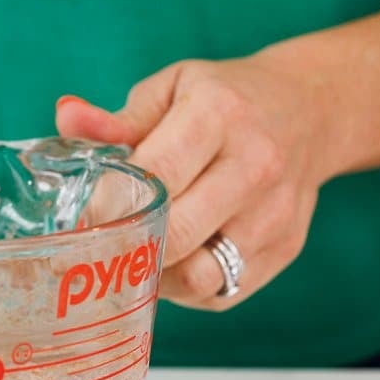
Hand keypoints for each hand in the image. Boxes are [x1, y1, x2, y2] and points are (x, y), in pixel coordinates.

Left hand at [55, 53, 329, 310]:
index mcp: (219, 115)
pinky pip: (221, 291)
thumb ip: (117, 118)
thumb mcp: (171, 89)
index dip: (109, 202)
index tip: (78, 217)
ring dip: (155, 276)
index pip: (157, 173)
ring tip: (132, 255)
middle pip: (178, 232)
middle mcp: (255, 166)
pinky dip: (184, 287)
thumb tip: (67, 120)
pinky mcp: (285, 249)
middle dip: (126, 246)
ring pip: (199, 275)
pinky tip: (168, 261)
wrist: (311, 110)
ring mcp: (275, 214)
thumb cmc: (226, 99)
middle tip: (93, 246)